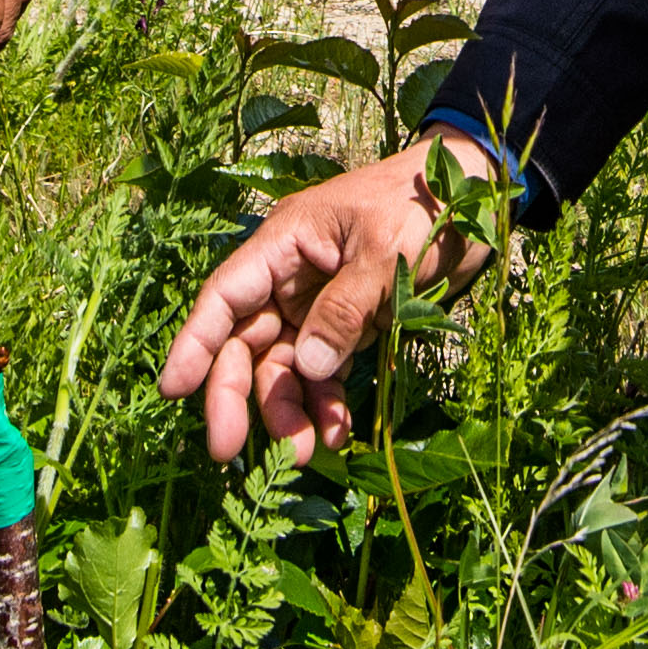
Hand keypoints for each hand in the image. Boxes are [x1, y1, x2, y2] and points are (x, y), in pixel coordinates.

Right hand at [154, 134, 503, 462]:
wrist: (475, 195)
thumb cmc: (422, 203)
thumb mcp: (384, 251)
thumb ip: (345, 309)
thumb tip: (306, 367)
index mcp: (285, 244)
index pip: (225, 296)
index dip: (194, 343)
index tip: (172, 391)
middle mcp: (291, 278)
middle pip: (245, 343)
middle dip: (236, 396)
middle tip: (230, 453)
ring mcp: (318, 305)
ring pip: (283, 367)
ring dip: (287, 410)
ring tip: (305, 452)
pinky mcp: (350, 327)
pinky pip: (325, 373)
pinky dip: (326, 403)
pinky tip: (337, 432)